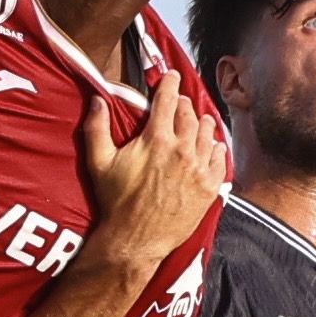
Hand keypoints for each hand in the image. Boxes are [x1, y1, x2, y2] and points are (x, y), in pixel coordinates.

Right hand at [81, 73, 224, 267]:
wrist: (136, 240)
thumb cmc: (116, 202)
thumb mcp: (99, 163)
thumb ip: (96, 128)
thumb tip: (97, 99)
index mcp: (156, 139)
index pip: (168, 99)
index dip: (170, 83)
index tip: (172, 76)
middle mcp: (182, 150)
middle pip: (190, 113)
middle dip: (184, 103)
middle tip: (180, 102)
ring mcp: (198, 169)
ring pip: (207, 133)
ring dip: (202, 122)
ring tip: (198, 119)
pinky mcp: (209, 188)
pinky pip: (219, 159)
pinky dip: (215, 148)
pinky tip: (211, 147)